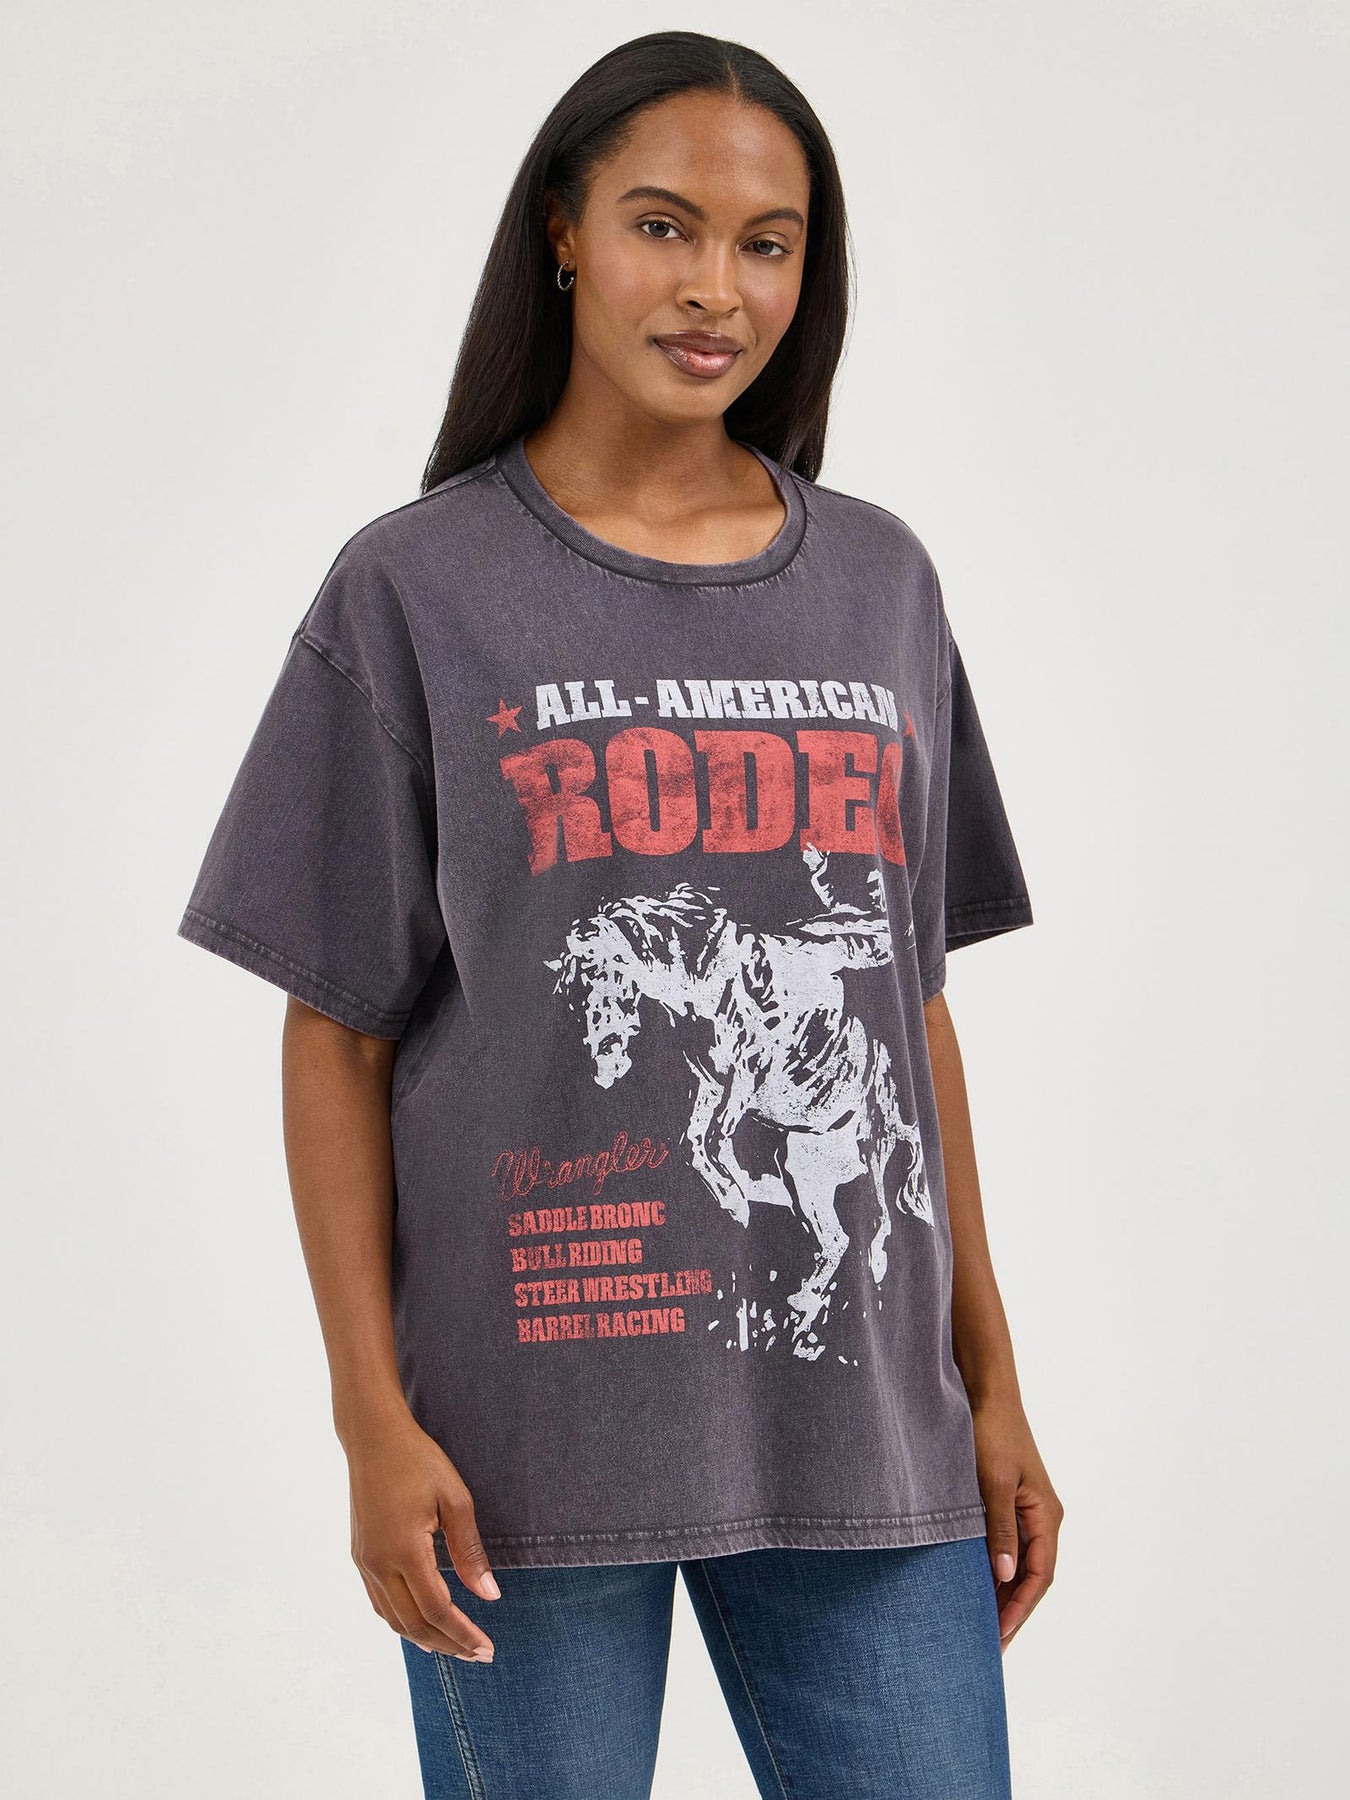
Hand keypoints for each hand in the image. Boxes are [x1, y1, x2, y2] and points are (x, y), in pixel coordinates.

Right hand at [344, 1406, 500, 1661]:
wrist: (372, 1438)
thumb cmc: (418, 1461)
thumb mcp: (454, 1499)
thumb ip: (470, 1551)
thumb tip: (489, 1596)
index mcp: (405, 1550)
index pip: (438, 1609)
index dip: (464, 1634)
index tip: (487, 1649)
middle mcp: (379, 1564)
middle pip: (414, 1624)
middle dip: (448, 1645)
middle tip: (479, 1655)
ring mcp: (365, 1563)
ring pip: (394, 1620)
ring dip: (425, 1639)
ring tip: (455, 1646)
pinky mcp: (360, 1557)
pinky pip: (380, 1604)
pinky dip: (403, 1622)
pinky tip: (422, 1622)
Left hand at [969, 1396, 1063, 1652]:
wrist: (986, 1392)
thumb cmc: (991, 1432)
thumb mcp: (994, 1482)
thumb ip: (999, 1529)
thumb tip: (1004, 1577)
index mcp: (1047, 1516)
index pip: (1039, 1577)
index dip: (1020, 1609)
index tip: (999, 1637)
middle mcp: (1042, 1517)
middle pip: (1031, 1577)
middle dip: (1012, 1610)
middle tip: (989, 1645)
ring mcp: (1027, 1510)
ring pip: (1018, 1563)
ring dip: (1002, 1593)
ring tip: (980, 1625)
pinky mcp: (1009, 1502)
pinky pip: (1006, 1546)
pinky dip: (993, 1569)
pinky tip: (974, 1585)